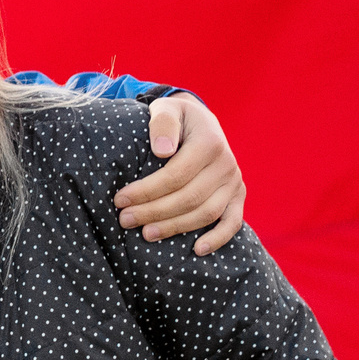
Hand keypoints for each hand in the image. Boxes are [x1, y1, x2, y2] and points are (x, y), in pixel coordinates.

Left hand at [118, 95, 246, 253]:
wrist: (201, 123)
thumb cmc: (176, 119)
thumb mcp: (166, 109)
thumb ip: (162, 123)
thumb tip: (162, 150)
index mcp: (209, 142)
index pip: (175, 175)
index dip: (147, 191)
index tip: (120, 200)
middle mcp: (226, 164)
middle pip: (188, 198)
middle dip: (153, 212)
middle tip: (125, 220)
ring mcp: (234, 182)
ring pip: (206, 214)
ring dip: (175, 228)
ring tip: (146, 234)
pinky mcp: (238, 196)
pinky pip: (233, 222)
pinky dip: (218, 239)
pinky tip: (196, 250)